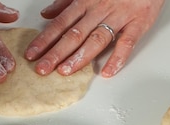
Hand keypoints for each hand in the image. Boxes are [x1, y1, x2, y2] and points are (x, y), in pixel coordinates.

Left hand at [25, 0, 165, 77]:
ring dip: (80, 57)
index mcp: (85, 1)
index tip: (32, 54)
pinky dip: (117, 58)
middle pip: (74, 34)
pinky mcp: (137, 24)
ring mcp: (118, 17)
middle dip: (56, 53)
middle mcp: (99, 10)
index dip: (45, 40)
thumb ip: (67, 2)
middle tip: (42, 69)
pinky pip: (126, 43)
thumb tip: (48, 14)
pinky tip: (106, 72)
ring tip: (65, 71)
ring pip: (96, 39)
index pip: (60, 24)